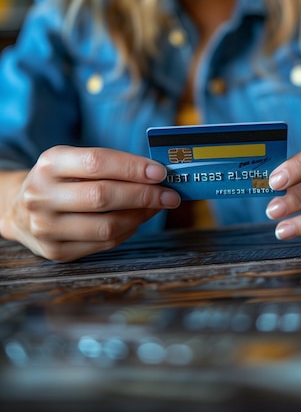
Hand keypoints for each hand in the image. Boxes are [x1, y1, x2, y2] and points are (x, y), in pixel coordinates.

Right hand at [1, 145, 179, 260]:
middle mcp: (42, 195)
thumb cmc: (59, 180)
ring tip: (156, 207)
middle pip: (103, 196)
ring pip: (106, 226)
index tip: (160, 172)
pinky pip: (103, 244)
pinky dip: (128, 231)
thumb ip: (110, 165)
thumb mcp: (73, 161)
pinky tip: (137, 220)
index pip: (97, 162)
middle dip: (144, 195)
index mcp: (50, 163)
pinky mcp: (55, 252)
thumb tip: (157, 175)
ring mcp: (46, 227)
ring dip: (140, 216)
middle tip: (169, 194)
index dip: (132, 168)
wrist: (18, 209)